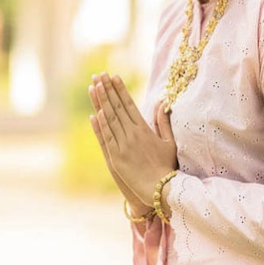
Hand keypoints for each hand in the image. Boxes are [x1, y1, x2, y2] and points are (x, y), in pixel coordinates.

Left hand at [91, 73, 176, 205]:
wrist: (161, 189)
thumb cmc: (167, 166)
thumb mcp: (169, 142)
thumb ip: (164, 122)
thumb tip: (162, 103)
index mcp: (144, 129)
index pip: (129, 104)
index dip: (120, 89)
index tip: (114, 76)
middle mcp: (133, 134)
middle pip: (116, 107)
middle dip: (107, 89)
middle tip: (99, 74)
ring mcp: (123, 145)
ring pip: (109, 119)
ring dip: (100, 101)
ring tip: (94, 86)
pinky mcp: (116, 157)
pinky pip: (107, 137)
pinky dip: (100, 124)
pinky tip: (94, 112)